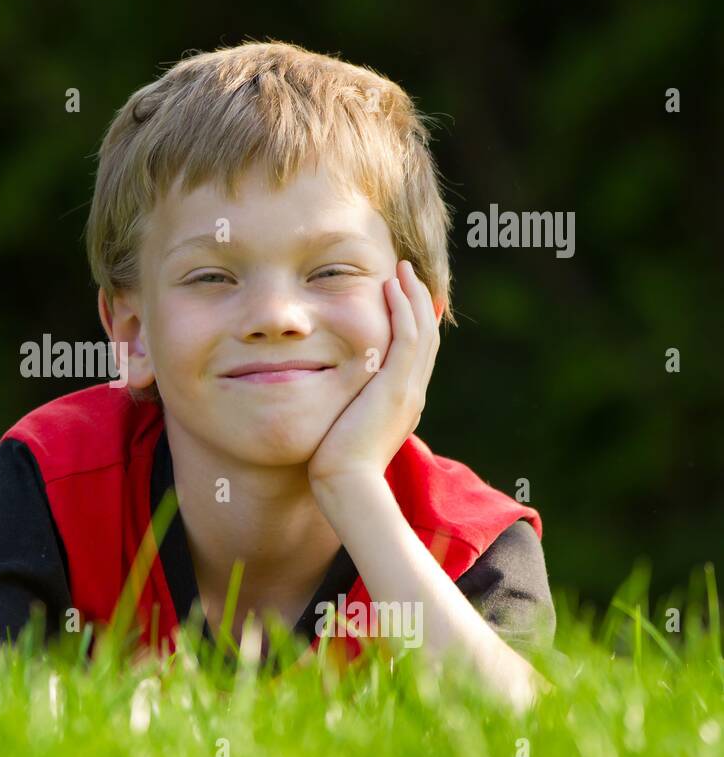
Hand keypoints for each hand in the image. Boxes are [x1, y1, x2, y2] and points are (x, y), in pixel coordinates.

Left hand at [306, 259, 439, 486]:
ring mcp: (408, 388)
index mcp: (402, 402)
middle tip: (407, 274)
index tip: (403, 298)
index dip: (413, 322)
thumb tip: (331, 401)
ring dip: (412, 297)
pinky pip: (408, 337)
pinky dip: (404, 309)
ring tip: (401, 271)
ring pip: (421, 331)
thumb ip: (346, 410)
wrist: (348, 485)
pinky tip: (393, 288)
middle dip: (417, 302)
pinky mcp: (397, 387)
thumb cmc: (336, 466)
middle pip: (425, 336)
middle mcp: (411, 392)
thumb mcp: (345, 430)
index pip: (414, 353)